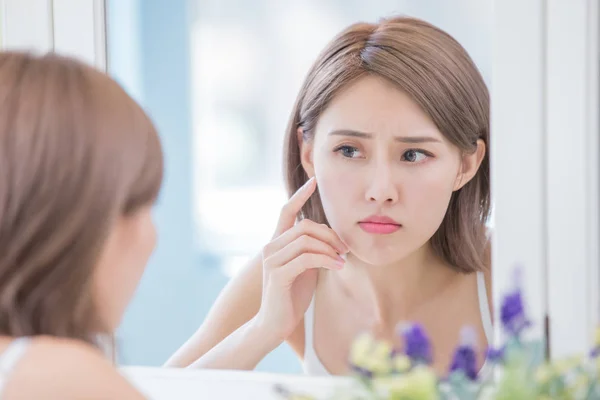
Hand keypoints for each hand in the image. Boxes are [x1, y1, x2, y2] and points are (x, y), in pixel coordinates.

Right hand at [253, 177, 347, 342]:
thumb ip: (314, 252)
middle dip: (329, 234)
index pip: (286, 212)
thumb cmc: (291, 297)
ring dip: (330, 248)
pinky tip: (337, 267)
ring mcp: (272, 260)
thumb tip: (333, 240)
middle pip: (305, 226)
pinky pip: (307, 258)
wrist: (273, 324)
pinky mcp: (278, 274)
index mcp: (278, 243)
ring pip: (306, 240)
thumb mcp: (306, 269)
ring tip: (342, 260)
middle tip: (344, 249)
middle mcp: (271, 247)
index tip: (314, 181)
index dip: (300, 195)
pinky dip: (326, 260)